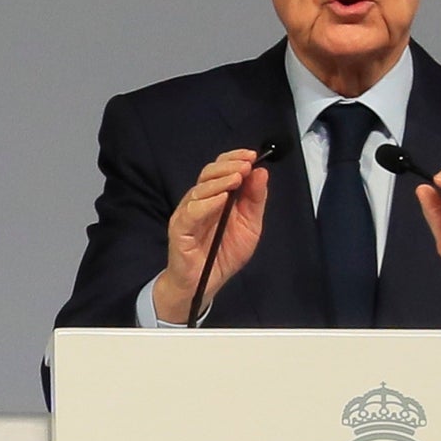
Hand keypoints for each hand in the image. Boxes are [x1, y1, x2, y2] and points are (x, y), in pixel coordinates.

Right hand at [153, 149, 268, 322]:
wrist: (204, 284)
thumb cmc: (224, 253)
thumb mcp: (250, 226)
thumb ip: (255, 200)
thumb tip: (260, 172)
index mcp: (216, 196)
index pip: (221, 168)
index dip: (234, 158)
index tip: (252, 155)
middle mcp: (199, 200)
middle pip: (209, 173)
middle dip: (228, 166)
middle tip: (246, 165)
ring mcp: (187, 213)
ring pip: (200, 189)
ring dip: (220, 181)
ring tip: (237, 178)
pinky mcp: (180, 229)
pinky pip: (191, 212)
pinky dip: (207, 204)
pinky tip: (222, 199)